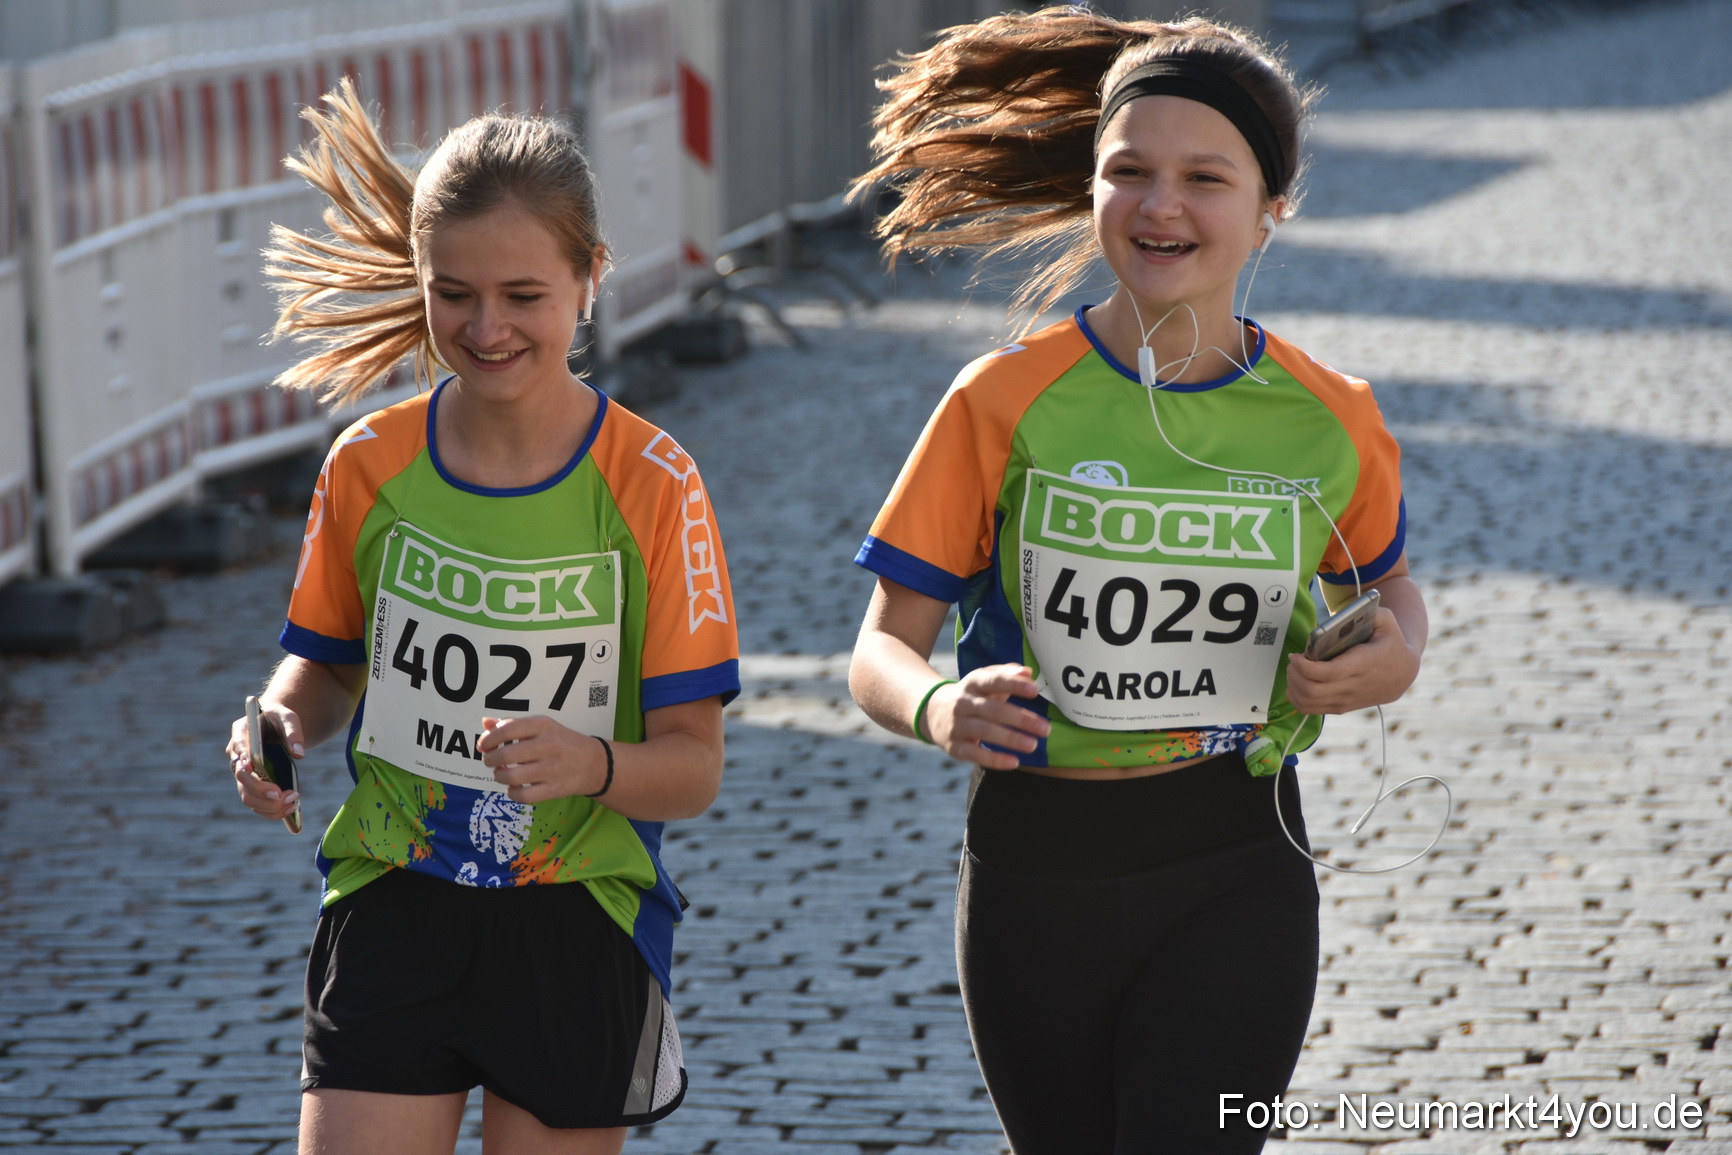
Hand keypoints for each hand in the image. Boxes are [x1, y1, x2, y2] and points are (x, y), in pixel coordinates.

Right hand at [226, 702, 303, 822]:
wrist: (275, 725)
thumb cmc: (279, 719)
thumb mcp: (288, 717)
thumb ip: (293, 732)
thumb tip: (299, 754)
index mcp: (241, 732)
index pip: (238, 747)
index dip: (244, 760)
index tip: (252, 769)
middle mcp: (237, 756)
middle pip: (241, 779)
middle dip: (260, 789)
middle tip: (281, 794)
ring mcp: (243, 773)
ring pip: (247, 796)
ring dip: (268, 805)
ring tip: (293, 802)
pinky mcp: (252, 785)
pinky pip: (257, 803)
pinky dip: (272, 810)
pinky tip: (291, 808)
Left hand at [477, 716, 607, 803]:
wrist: (594, 763)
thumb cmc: (561, 742)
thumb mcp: (541, 727)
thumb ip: (513, 724)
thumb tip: (486, 724)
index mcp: (543, 725)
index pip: (507, 730)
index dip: (489, 739)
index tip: (484, 745)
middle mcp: (548, 745)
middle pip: (506, 755)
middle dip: (490, 759)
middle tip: (491, 761)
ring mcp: (552, 768)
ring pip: (511, 777)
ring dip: (499, 776)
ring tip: (502, 773)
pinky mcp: (554, 789)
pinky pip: (523, 795)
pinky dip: (512, 793)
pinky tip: (514, 787)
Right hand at [923, 664, 1050, 769]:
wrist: (931, 712)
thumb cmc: (970, 696)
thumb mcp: (983, 680)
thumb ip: (1006, 674)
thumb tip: (1028, 673)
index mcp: (972, 683)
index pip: (993, 681)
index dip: (1014, 685)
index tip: (1035, 691)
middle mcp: (962, 703)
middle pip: (993, 710)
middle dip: (1020, 719)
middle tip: (1045, 728)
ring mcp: (957, 725)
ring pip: (984, 731)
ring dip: (1010, 739)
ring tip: (1033, 745)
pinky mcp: (954, 747)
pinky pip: (974, 754)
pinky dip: (994, 760)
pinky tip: (1014, 762)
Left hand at [1285, 608, 1420, 714]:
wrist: (1402, 672)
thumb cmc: (1389, 642)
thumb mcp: (1386, 621)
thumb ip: (1366, 611)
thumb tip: (1340, 617)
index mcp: (1364, 664)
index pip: (1329, 673)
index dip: (1306, 667)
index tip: (1296, 655)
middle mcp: (1353, 686)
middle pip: (1312, 690)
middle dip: (1295, 674)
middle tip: (1294, 659)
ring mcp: (1346, 700)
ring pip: (1307, 702)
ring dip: (1293, 685)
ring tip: (1295, 669)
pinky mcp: (1339, 707)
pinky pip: (1309, 709)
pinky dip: (1296, 697)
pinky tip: (1297, 682)